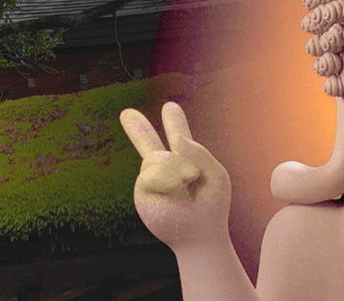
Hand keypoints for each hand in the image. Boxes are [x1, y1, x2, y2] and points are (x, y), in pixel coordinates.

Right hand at [121, 102, 232, 248]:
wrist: (200, 235)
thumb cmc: (211, 208)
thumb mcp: (216, 176)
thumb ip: (200, 153)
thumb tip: (177, 141)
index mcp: (187, 162)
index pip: (179, 138)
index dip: (175, 124)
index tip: (170, 107)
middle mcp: (167, 169)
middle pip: (149, 143)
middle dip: (138, 129)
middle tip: (127, 114)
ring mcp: (152, 179)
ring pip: (157, 158)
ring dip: (177, 168)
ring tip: (189, 182)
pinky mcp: (143, 191)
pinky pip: (150, 174)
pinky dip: (168, 179)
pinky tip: (178, 188)